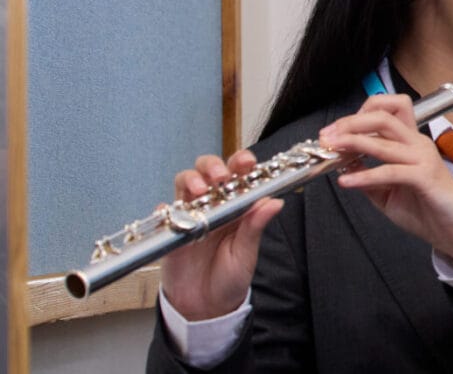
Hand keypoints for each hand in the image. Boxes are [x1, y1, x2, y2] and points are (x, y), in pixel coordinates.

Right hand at [159, 151, 284, 320]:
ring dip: (191, 180)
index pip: (239, 175)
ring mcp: (190, 215)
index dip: (241, 163)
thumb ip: (255, 227)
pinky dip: (165, 208)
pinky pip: (163, 212)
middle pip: (208, 171)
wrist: (205, 306)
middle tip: (221, 177)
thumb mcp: (246, 253)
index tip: (247, 162)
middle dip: (213, 166)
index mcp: (237, 207)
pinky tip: (172, 212)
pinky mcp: (170, 230)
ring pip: (184, 184)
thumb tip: (274, 202)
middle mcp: (213, 205)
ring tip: (200, 190)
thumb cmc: (230, 278)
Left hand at [321, 95, 452, 265]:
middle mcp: (418, 144)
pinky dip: (365, 175)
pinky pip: (390, 171)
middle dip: (350, 123)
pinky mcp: (425, 177)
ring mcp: (423, 158)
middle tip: (328, 136)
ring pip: (384, 140)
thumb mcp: (388, 192)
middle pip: (383, 117)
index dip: (360, 114)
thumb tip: (344, 167)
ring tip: (333, 149)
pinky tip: (347, 181)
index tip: (336, 130)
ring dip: (353, 142)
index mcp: (411, 143)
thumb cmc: (426, 209)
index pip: (389, 110)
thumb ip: (368, 178)